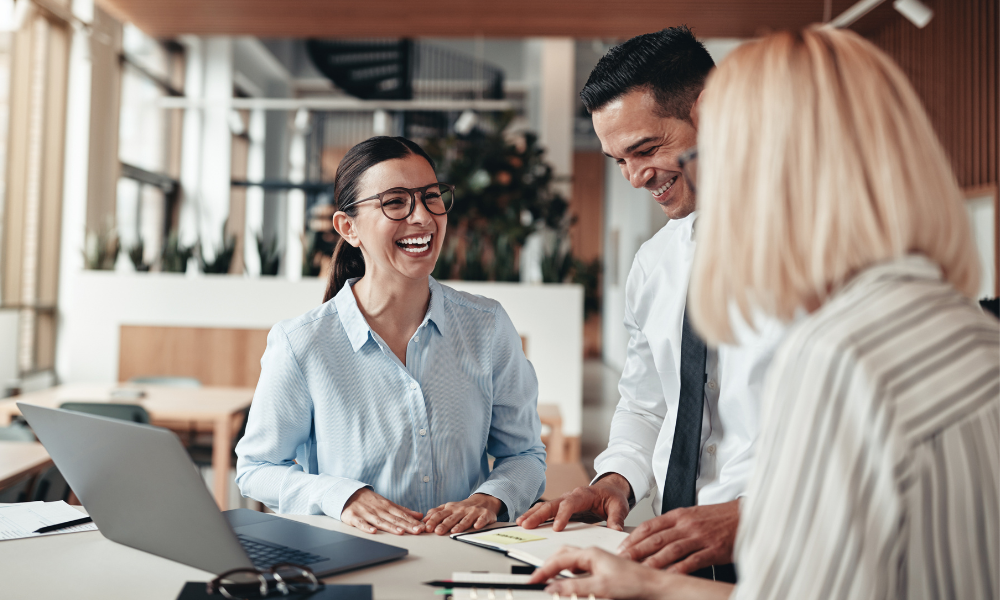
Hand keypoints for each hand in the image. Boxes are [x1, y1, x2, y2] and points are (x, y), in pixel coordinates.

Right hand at [340, 488, 424, 534]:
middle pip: (394, 519)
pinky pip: (361, 523)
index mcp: (387, 506)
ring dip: (391, 527)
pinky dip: (367, 527)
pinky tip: (374, 532)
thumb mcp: (387, 503)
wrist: (348, 494)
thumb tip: (419, 515)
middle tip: (417, 531)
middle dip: (406, 525)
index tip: (422, 527)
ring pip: (380, 521)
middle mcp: (378, 510)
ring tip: (401, 532)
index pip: (402, 515)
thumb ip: (403, 510)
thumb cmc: (370, 501)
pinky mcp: (354, 517)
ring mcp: (366, 513)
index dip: (412, 521)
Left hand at [423, 493, 500, 534]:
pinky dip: (479, 522)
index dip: (433, 521)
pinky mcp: (484, 515)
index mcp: (451, 508)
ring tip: (454, 531)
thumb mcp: (449, 507)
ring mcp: (473, 512)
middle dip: (444, 524)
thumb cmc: (463, 508)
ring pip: (466, 519)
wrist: (483, 501)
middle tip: (438, 531)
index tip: (427, 528)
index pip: (440, 514)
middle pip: (452, 518)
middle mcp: (461, 510)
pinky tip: (476, 526)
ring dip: (460, 525)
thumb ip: (437, 512)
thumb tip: (424, 519)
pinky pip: (482, 519)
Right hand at [516, 473, 630, 531]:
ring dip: (532, 514)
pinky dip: (534, 514)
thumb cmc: (613, 497)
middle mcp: (571, 496)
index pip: (570, 504)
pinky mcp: (561, 506)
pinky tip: (525, 521)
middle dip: (538, 514)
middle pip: (552, 504)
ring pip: (545, 506)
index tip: (556, 528)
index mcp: (584, 494)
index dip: (562, 515)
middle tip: (527, 525)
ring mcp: (564, 500)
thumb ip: (616, 519)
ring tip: (521, 523)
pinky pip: (546, 509)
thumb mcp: (619, 506)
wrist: (610, 489)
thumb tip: (616, 530)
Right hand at [527, 546, 672, 599]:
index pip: (558, 560)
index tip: (532, 580)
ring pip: (570, 562)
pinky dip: (568, 574)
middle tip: (537, 579)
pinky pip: (579, 568)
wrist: (654, 586)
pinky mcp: (602, 569)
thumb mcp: (600, 587)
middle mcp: (592, 554)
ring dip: (557, 569)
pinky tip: (569, 582)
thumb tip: (553, 588)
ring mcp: (597, 561)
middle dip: (547, 566)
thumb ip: (574, 588)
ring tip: (548, 580)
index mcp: (590, 553)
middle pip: (562, 556)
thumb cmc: (634, 582)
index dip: (543, 571)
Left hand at [617, 499, 738, 572]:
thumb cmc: (718, 517)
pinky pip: (693, 561)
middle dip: (637, 551)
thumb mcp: (693, 515)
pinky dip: (679, 570)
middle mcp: (687, 525)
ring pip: (671, 550)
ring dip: (653, 562)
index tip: (622, 547)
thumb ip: (674, 525)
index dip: (634, 537)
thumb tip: (653, 537)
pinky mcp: (713, 550)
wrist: (746, 515)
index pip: (651, 526)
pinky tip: (669, 577)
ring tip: (640, 571)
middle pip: (656, 539)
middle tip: (623, 561)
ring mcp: (700, 537)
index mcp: (680, 515)